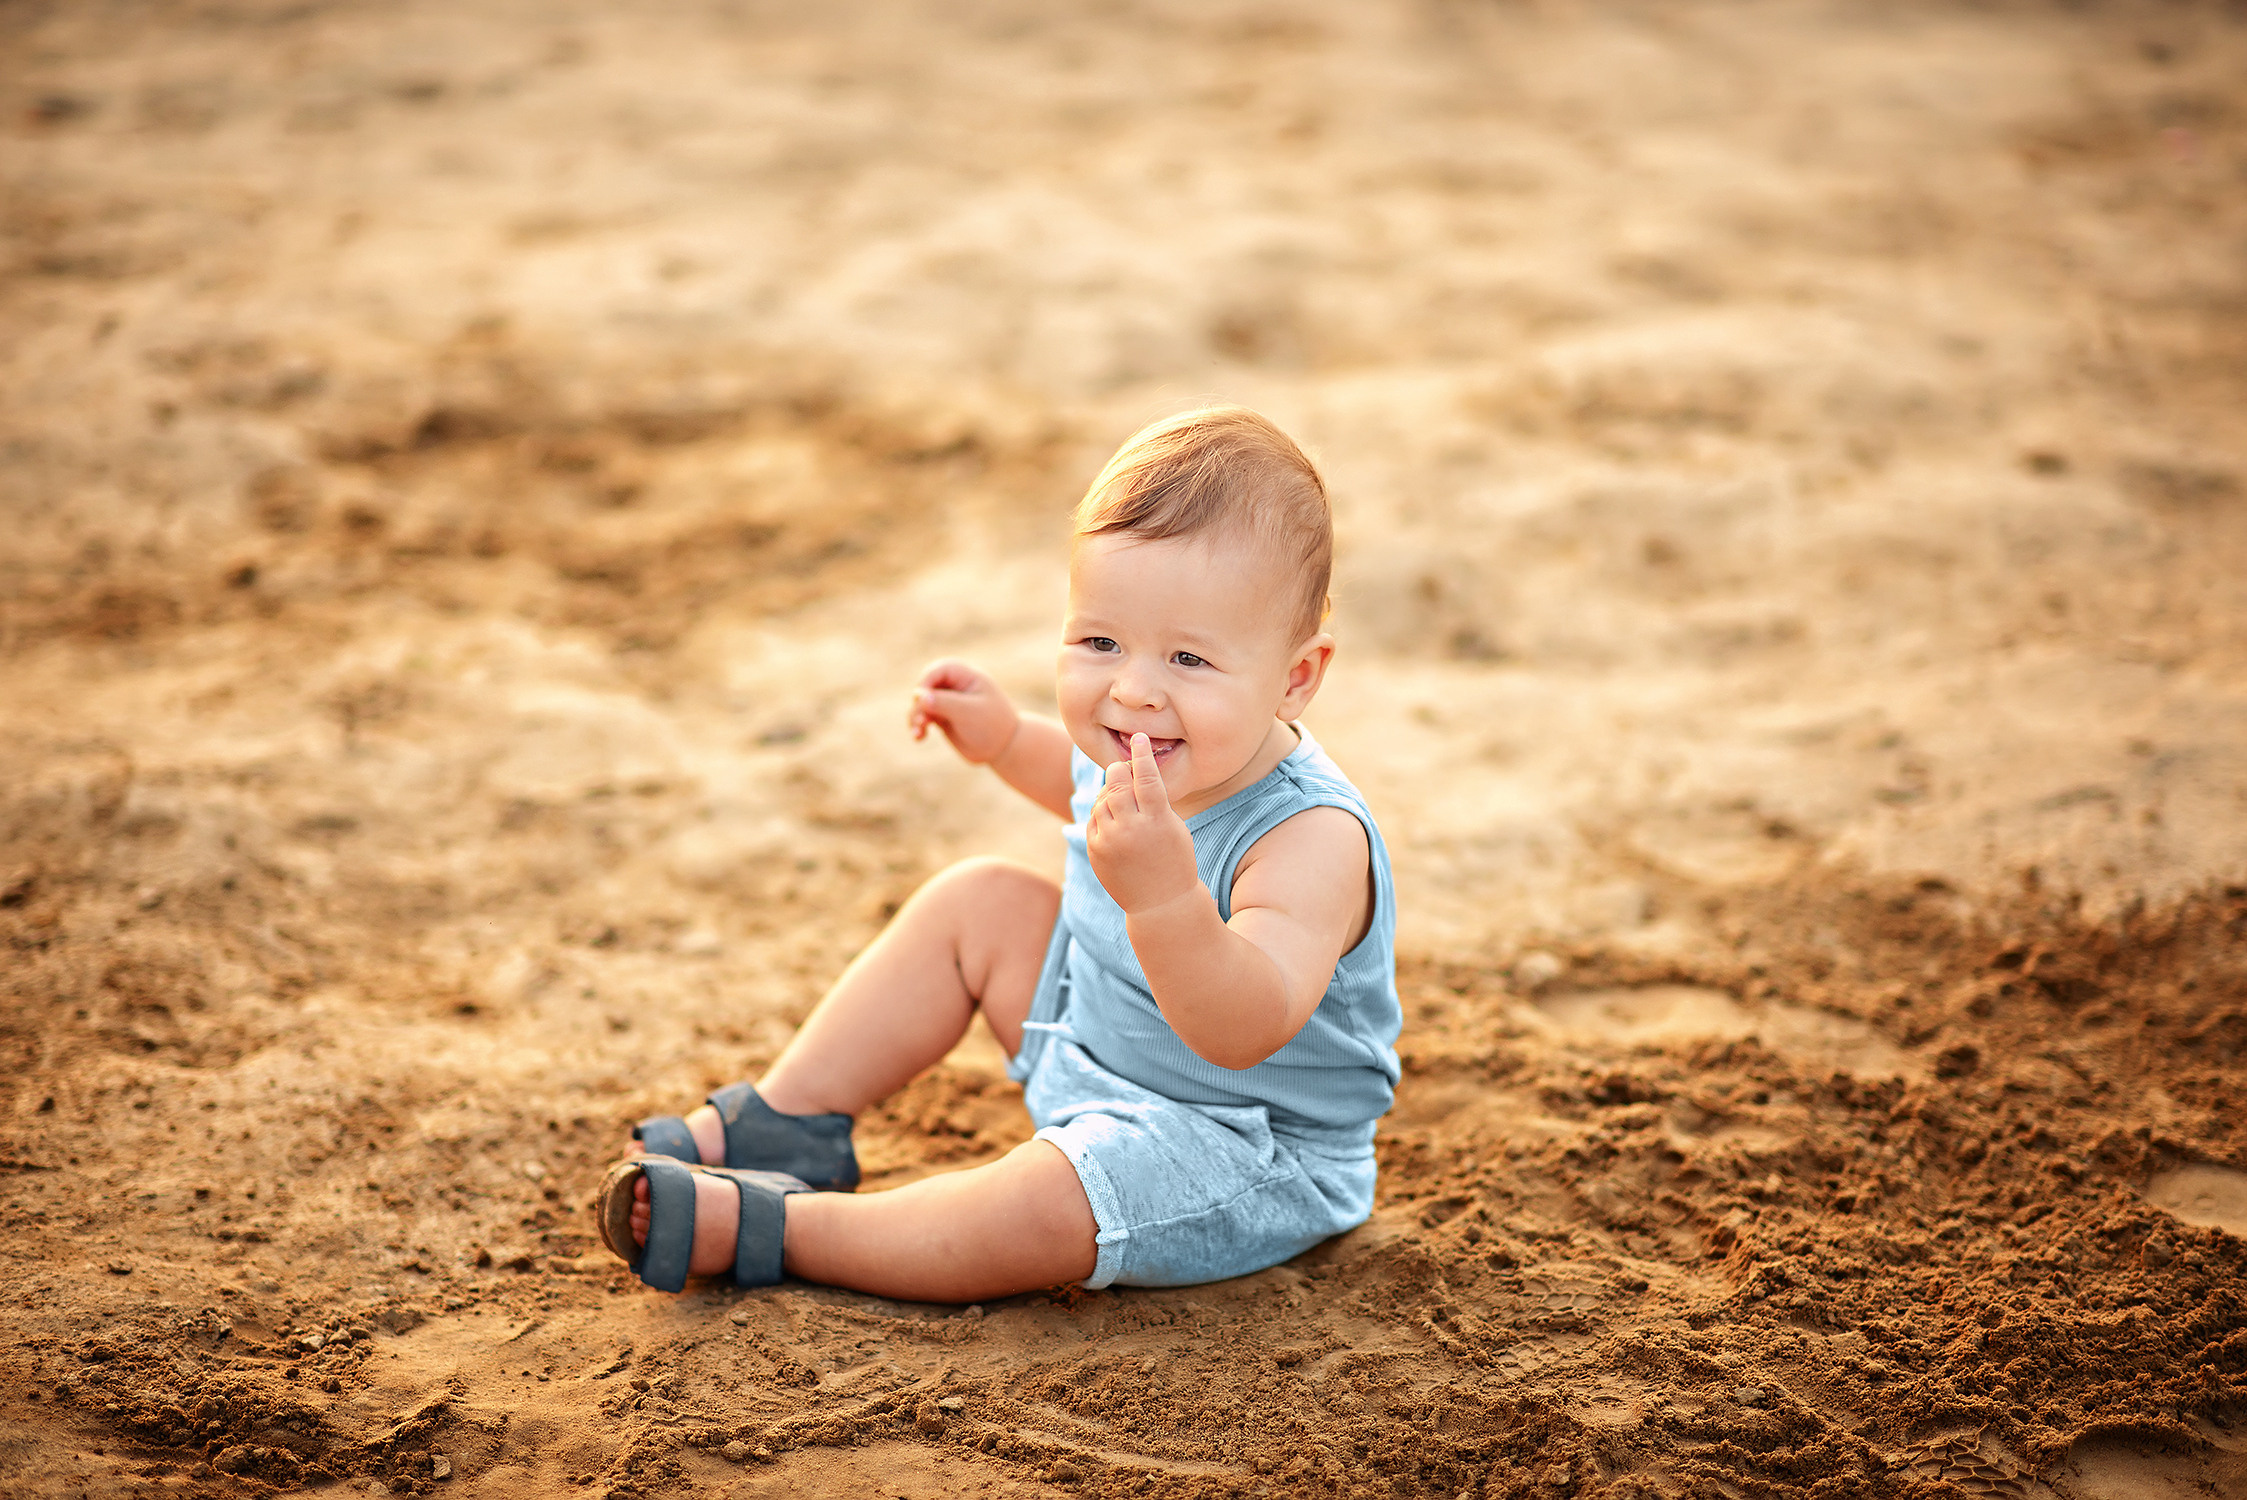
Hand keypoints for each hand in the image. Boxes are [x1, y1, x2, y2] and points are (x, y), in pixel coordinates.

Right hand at [908, 659, 1019, 764]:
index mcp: (966, 676)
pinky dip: (917, 726)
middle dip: (919, 703)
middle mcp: (954, 686)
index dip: (926, 682)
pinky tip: (918, 737)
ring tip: (918, 732)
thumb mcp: (970, 713)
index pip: (939, 670)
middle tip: (922, 721)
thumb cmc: (992, 725)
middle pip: (925, 687)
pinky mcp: (942, 717)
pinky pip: (922, 717)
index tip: (921, 699)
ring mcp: (947, 702)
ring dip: (915, 717)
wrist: (1004, 748)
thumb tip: (918, 695)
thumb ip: (945, 703)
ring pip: (920, 704)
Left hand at [1086, 732, 1200, 914]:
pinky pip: (1094, 818)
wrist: (1160, 904)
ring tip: (1123, 801)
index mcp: (1157, 820)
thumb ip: (1153, 802)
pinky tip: (1115, 820)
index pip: (1146, 776)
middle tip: (1123, 770)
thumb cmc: (1174, 860)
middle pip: (1117, 783)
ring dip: (1111, 793)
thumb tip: (1129, 774)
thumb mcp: (1173, 827)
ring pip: (1102, 799)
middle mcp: (1131, 829)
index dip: (1142, 753)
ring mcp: (1110, 841)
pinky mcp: (1095, 850)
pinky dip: (1103, 813)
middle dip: (1119, 771)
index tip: (1139, 737)